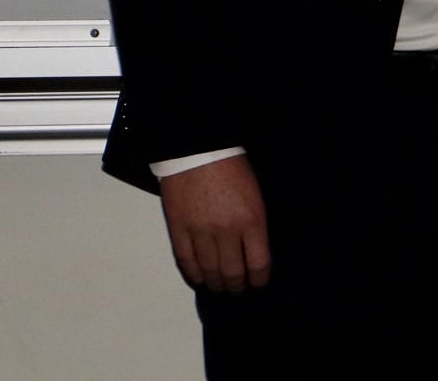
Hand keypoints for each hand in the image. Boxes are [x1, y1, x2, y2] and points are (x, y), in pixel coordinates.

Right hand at [158, 155, 270, 292]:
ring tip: (220, 286)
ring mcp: (200, 232)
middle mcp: (226, 230)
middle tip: (238, 288)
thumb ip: (255, 224)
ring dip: (216, 283)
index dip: (259, 279)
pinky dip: (193, 275)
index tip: (258, 282)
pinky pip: (185, 261)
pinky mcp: (178, 230)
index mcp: (252, 220)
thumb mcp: (256, 194)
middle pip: (232, 272)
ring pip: (209, 271)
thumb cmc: (232, 167)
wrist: (199, 150)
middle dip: (237, 285)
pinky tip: (199, 278)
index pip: (258, 263)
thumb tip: (254, 250)